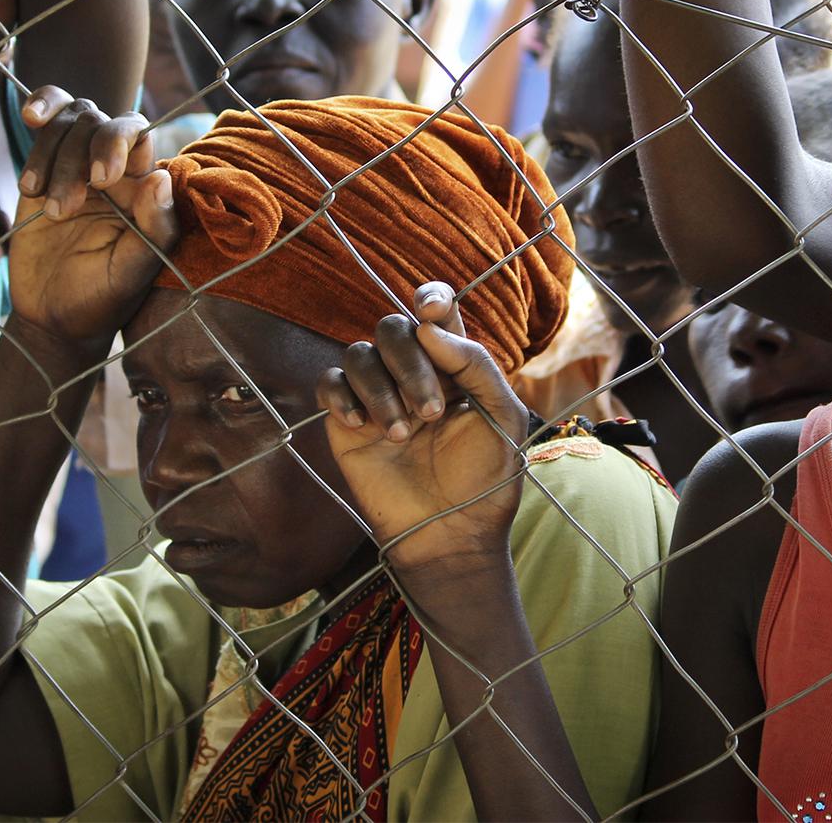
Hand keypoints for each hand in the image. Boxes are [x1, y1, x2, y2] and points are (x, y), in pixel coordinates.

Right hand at [9, 86, 179, 343]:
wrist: (54, 318)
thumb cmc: (103, 299)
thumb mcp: (133, 273)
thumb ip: (154, 229)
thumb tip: (160, 177)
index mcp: (142, 189)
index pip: (138, 136)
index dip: (118, 141)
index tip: (101, 179)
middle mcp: (113, 171)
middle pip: (99, 124)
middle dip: (78, 155)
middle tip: (65, 207)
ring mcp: (76, 166)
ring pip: (71, 120)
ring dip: (52, 155)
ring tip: (45, 206)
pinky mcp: (42, 170)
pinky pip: (46, 125)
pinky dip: (40, 112)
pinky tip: (29, 124)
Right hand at [316, 282, 528, 574]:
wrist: (450, 533)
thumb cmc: (486, 479)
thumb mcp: (503, 416)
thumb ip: (475, 364)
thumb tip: (425, 326)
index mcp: (454, 366)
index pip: (436, 313)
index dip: (430, 298)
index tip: (430, 312)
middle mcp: (413, 373)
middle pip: (393, 329)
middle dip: (410, 364)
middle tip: (430, 413)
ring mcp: (378, 396)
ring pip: (359, 354)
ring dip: (380, 389)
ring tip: (401, 434)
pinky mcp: (347, 422)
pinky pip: (329, 383)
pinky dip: (342, 396)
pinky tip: (361, 425)